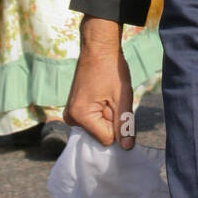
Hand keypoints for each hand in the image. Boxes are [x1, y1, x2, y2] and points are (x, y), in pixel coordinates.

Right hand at [63, 15, 134, 148]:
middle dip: (112, 120)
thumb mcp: (123, 97)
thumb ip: (124, 125)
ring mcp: (70, 114)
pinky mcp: (74, 109)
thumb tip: (127, 149)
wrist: (98, 48)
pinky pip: (93, 119)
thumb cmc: (111, 69)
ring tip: (107, 95)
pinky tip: (102, 96)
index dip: (117, 126)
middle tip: (112, 98)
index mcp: (80, 117)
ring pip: (98, 127)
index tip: (117, 105)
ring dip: (107, 115)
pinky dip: (102, 111)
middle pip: (101, 134)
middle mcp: (71, 119)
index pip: (107, 140)